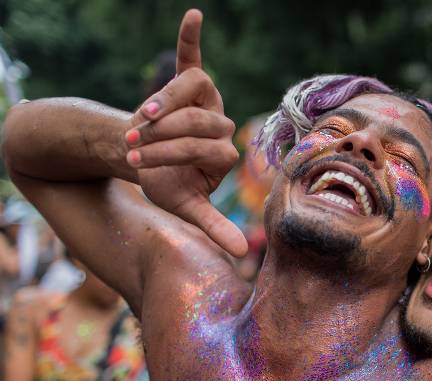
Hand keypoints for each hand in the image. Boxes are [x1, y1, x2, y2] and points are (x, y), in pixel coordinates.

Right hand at [124, 9, 245, 256]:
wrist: (138, 157)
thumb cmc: (164, 181)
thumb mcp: (187, 207)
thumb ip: (215, 225)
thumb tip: (243, 254)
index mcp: (223, 150)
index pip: (212, 147)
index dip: (177, 155)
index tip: (141, 166)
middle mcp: (220, 121)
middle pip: (204, 119)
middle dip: (166, 136)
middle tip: (135, 148)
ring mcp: (205, 100)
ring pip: (195, 88)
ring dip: (167, 100)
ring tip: (141, 116)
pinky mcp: (185, 81)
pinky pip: (190, 57)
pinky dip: (190, 37)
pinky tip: (194, 15)